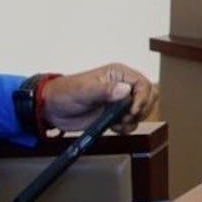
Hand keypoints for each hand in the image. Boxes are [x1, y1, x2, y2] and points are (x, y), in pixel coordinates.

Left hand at [40, 62, 156, 130]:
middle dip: (141, 109)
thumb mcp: (84, 90)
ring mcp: (120, 102)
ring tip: (118, 122)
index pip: (144, 84)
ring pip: (143, 111)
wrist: (52, 109)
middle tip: (126, 116)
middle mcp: (122, 86)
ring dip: (134, 120)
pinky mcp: (115, 115)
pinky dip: (126, 128)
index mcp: (118, 74)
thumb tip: (125, 90)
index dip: (142, 98)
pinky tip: (114, 126)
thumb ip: (105, 90)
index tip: (132, 110)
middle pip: (149, 96)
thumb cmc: (64, 93)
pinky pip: (132, 122)